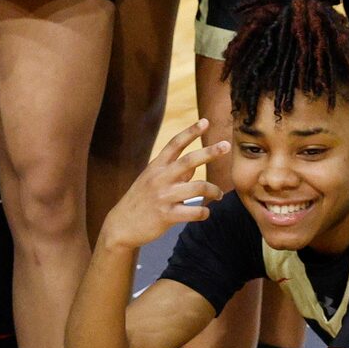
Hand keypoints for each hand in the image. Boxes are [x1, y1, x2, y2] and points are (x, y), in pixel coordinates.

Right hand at [96, 118, 226, 254]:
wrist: (121, 226)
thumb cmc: (140, 201)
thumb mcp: (151, 181)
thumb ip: (173, 172)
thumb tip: (195, 166)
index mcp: (156, 167)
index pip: (175, 144)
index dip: (190, 132)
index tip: (205, 121)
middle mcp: (159, 178)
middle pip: (189, 161)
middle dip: (210, 152)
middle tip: (227, 145)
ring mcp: (163, 197)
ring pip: (198, 187)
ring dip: (214, 190)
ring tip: (218, 194)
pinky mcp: (166, 216)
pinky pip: (194, 212)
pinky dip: (204, 212)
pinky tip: (204, 213)